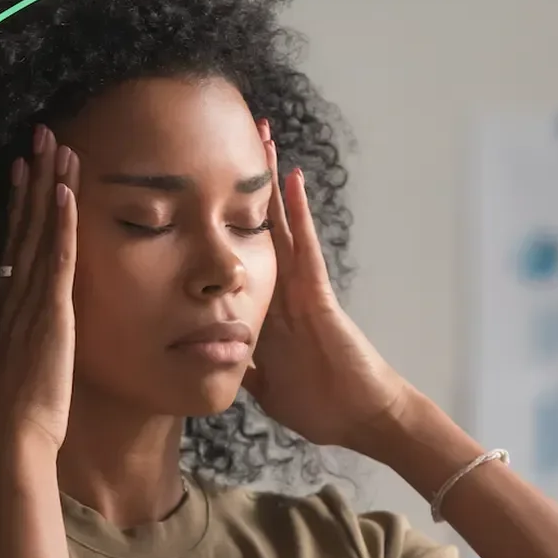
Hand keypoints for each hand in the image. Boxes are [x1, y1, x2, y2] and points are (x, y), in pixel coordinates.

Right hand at [0, 125, 78, 452]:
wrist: (13, 434)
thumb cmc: (1, 407)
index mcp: (1, 302)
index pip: (10, 239)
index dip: (17, 201)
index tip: (22, 165)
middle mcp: (13, 292)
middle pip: (24, 222)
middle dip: (35, 176)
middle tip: (43, 133)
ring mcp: (31, 300)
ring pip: (42, 231)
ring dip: (51, 186)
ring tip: (61, 146)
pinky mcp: (51, 311)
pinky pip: (57, 258)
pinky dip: (61, 224)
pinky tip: (66, 192)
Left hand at [241, 121, 410, 460]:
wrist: (359, 419)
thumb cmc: (319, 405)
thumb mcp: (263, 385)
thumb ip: (241, 366)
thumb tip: (209, 358)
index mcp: (265, 310)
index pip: (237, 256)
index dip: (218, 222)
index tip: (198, 190)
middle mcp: (281, 290)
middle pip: (256, 227)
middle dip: (242, 186)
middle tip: (229, 138)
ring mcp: (301, 289)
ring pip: (279, 225)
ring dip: (270, 183)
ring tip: (261, 137)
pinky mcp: (319, 296)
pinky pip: (305, 247)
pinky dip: (298, 213)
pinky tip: (291, 179)